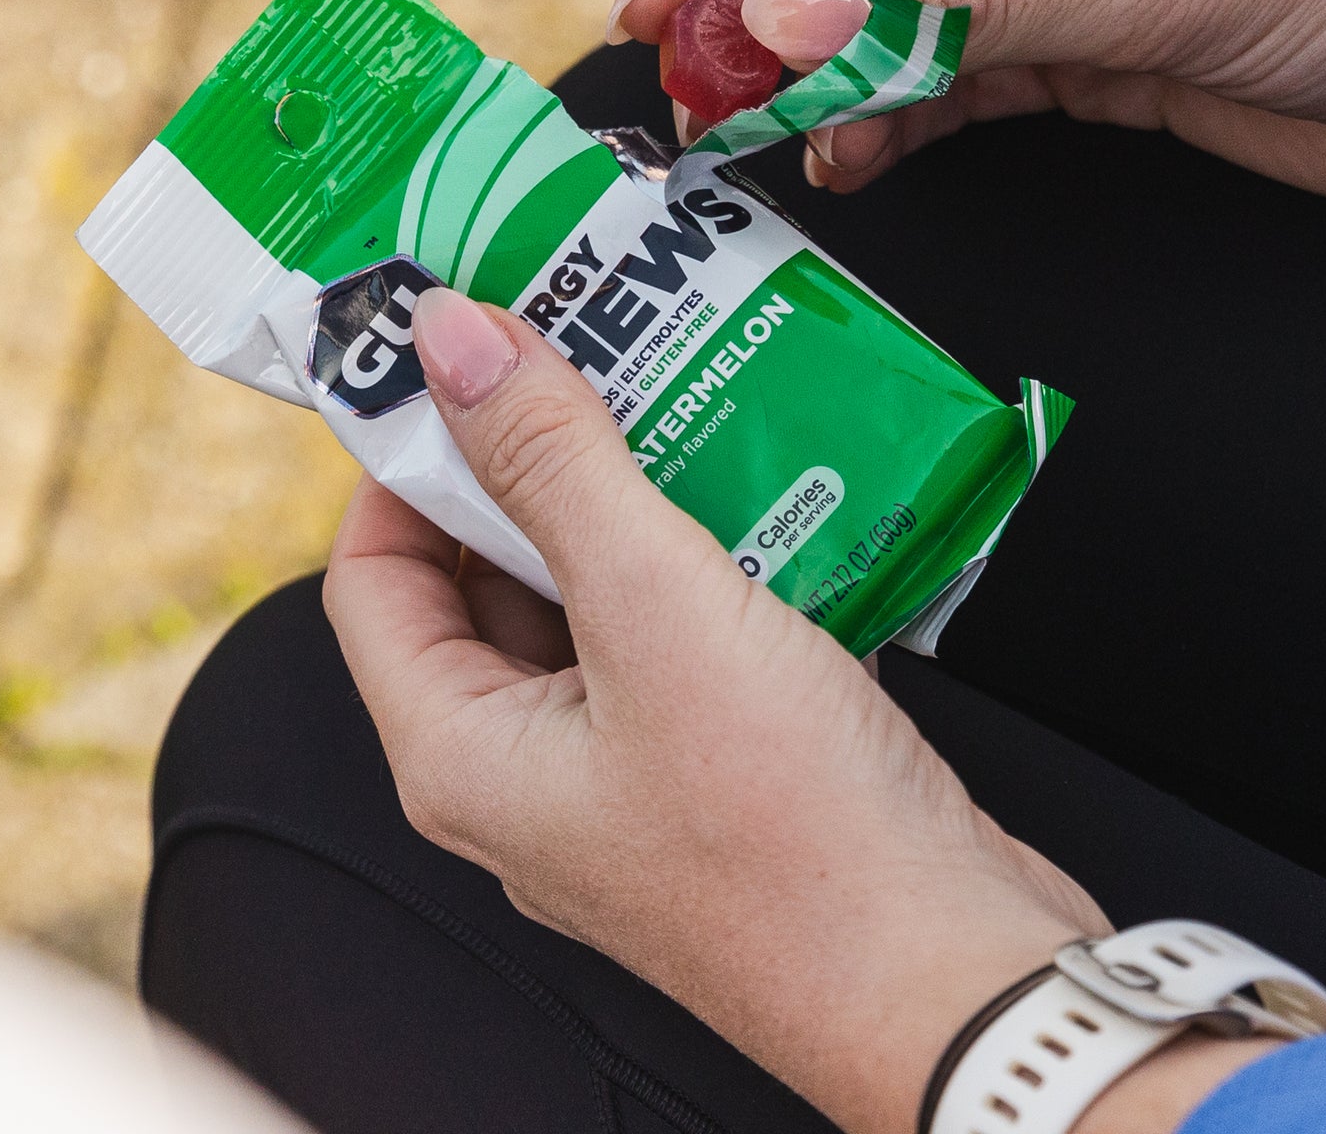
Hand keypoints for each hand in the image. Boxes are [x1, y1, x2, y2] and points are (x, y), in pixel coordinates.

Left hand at [323, 287, 1247, 1133]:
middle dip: (529, 468)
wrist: (951, 979)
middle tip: (583, 357)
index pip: (375, 577)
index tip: (460, 357)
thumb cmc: (798, 842)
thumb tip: (457, 346)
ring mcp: (631, 788)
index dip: (404, 459)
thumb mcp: (659, 612)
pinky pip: (684, 648)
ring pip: (596, 615)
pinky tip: (771, 504)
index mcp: (465, 759)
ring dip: (630, 511)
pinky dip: (709, 568)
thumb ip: (557, 467)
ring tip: (682, 407)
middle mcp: (530, 783)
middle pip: (484, 591)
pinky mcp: (727, 783)